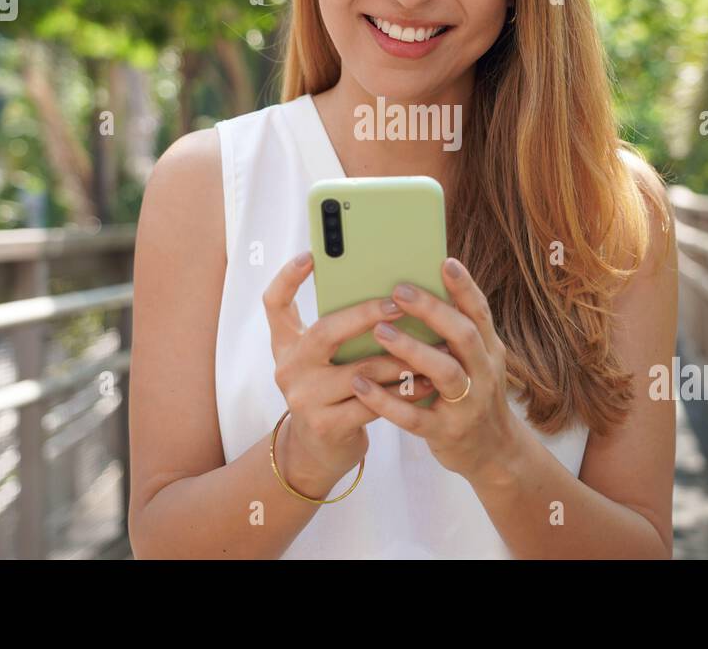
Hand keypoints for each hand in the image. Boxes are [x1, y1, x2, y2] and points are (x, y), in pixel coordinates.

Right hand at [263, 251, 439, 496]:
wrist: (319, 452)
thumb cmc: (333, 392)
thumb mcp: (325, 360)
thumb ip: (342, 332)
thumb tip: (391, 292)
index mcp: (287, 345)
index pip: (274, 304)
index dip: (287, 278)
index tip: (311, 255)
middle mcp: (289, 368)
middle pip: (325, 332)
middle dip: (365, 315)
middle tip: (399, 304)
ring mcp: (305, 399)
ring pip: (361, 371)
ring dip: (402, 358)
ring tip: (433, 344)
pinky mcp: (327, 425)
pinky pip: (374, 402)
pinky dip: (404, 391)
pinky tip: (427, 381)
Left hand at [348, 257, 519, 482]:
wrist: (493, 452)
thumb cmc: (472, 394)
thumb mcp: (476, 360)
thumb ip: (454, 331)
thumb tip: (417, 289)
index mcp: (489, 350)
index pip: (479, 312)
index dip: (464, 287)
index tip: (444, 261)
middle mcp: (484, 374)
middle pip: (464, 336)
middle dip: (433, 311)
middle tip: (399, 290)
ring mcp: (467, 405)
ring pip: (444, 373)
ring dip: (412, 349)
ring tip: (380, 331)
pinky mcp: (446, 433)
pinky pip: (415, 416)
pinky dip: (387, 400)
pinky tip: (361, 384)